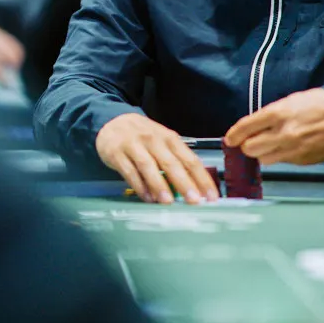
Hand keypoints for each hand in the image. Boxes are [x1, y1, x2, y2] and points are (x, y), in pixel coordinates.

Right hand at [95, 113, 219, 203]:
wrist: (111, 120)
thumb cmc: (142, 136)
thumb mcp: (161, 142)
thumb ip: (174, 161)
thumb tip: (191, 188)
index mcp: (169, 138)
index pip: (190, 159)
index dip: (202, 178)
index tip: (211, 196)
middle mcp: (153, 140)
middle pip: (171, 163)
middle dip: (184, 183)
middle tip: (194, 201)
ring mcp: (134, 145)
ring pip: (148, 166)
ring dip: (159, 184)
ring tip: (168, 202)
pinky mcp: (117, 152)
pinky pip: (129, 170)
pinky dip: (138, 185)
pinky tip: (146, 197)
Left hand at [224, 88, 323, 165]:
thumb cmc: (319, 105)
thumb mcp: (290, 101)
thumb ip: (270, 115)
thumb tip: (254, 127)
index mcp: (277, 114)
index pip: (245, 128)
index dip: (233, 135)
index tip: (229, 139)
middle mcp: (282, 134)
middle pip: (250, 149)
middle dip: (248, 146)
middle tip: (251, 141)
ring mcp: (292, 150)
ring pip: (264, 159)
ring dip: (263, 153)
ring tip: (271, 144)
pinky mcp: (302, 160)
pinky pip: (282, 162)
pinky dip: (281, 156)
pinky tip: (290, 146)